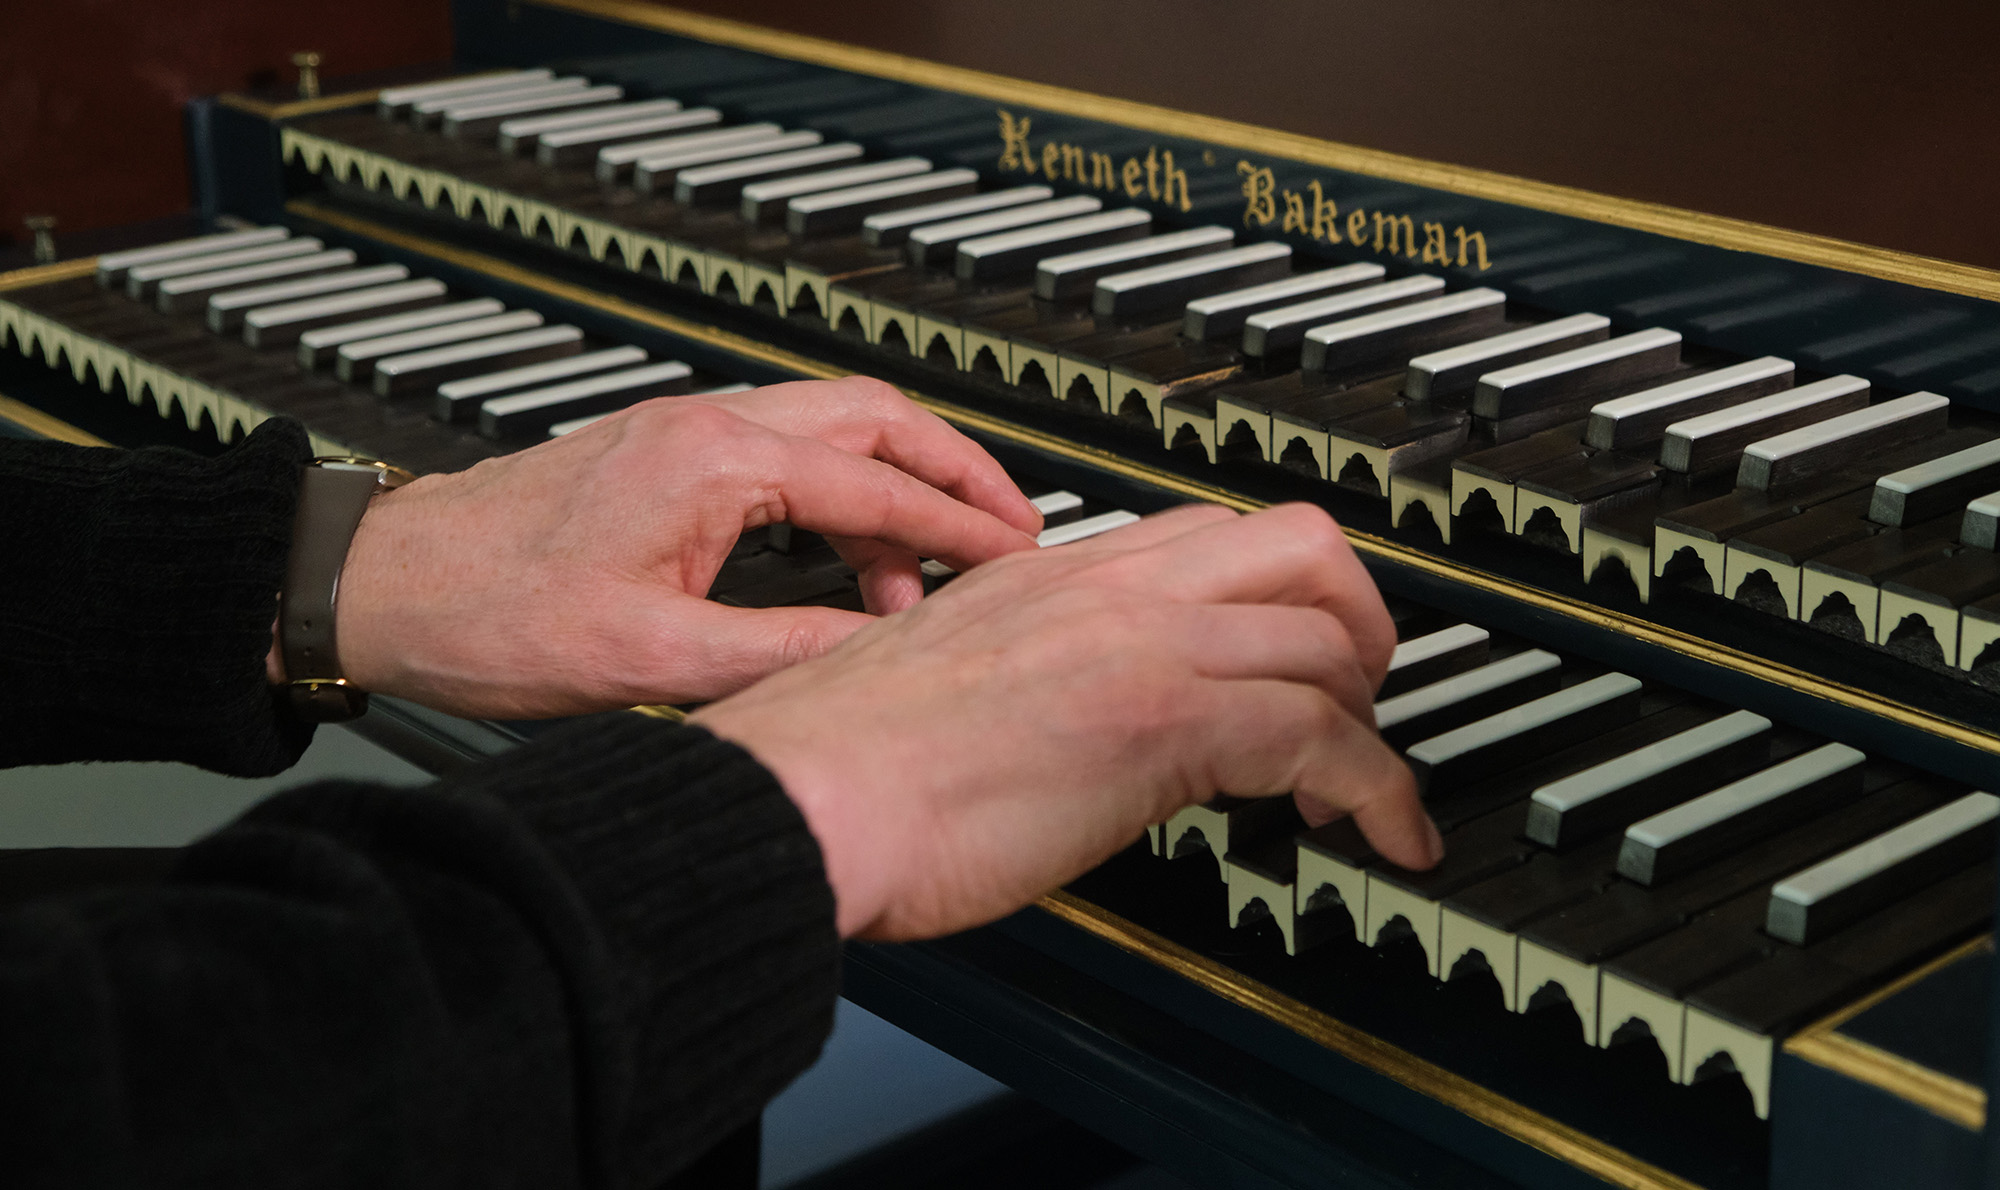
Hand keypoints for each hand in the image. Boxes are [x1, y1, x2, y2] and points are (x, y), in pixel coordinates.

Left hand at [322, 377, 1041, 717]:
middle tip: (1012, 527)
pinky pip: (787, 450)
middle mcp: (706, 426)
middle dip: (955, 470)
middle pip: (874, 419)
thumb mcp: (649, 660)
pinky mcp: (662, 457)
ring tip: (934, 566)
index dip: (961, 529)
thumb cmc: (487, 615)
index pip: (877, 490)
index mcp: (713, 464)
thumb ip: (782, 652)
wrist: (381, 585)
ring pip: (833, 426)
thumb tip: (881, 656)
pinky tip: (847, 556)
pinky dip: (841, 493)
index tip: (1018, 559)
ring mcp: (683, 433)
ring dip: (898, 481)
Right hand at [691, 503, 1436, 941]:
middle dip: (1357, 621)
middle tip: (1354, 697)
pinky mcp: (1165, 715)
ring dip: (1369, 714)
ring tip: (1359, 785)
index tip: (1288, 658)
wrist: (799, 799)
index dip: (1274, 598)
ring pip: (1328, 631)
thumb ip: (1026, 678)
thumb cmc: (837, 768)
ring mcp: (1140, 640)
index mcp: (1049, 575)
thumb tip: (1076, 730)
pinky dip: (1383, 789)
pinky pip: (1326, 735)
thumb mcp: (947, 685)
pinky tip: (1387, 834)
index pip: (1207, 539)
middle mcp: (1105, 586)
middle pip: (1299, 545)